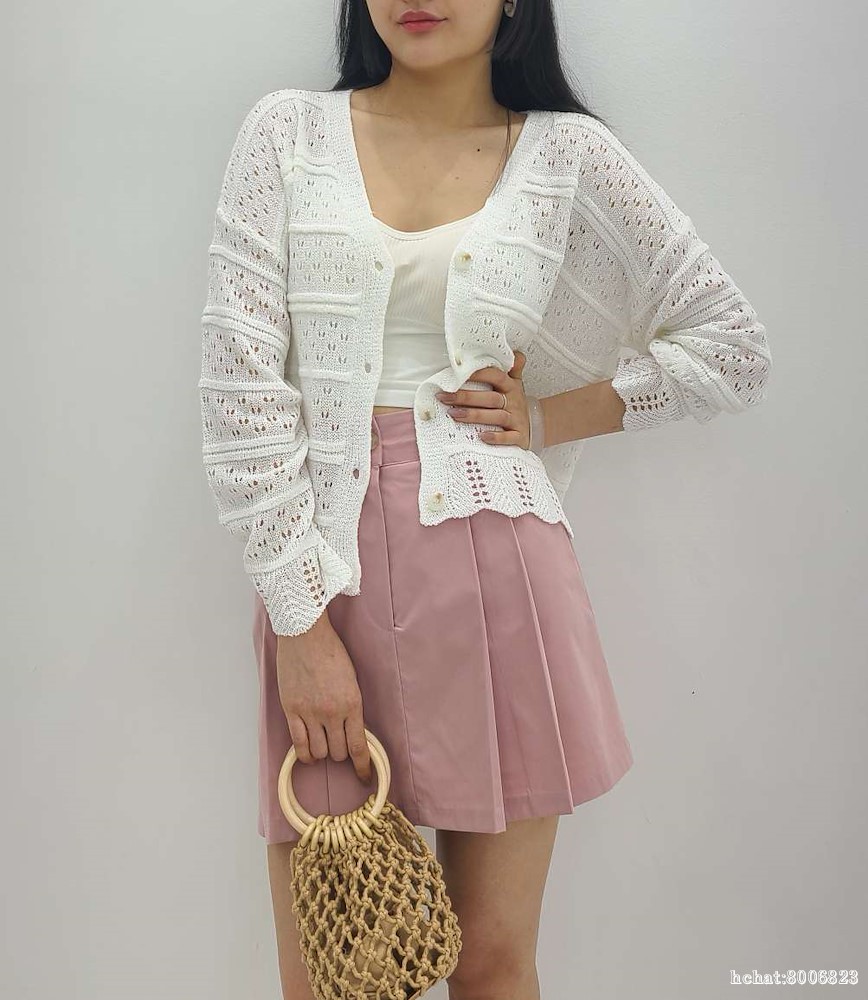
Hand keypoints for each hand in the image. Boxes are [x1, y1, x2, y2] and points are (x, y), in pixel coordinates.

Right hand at [275, 618, 373, 783]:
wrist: (306, 634)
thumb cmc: (331, 652)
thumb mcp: (352, 680)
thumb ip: (352, 707)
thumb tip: (353, 731)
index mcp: (352, 703)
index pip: (359, 747)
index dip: (363, 767)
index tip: (365, 778)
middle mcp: (332, 712)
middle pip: (338, 752)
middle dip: (341, 755)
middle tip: (339, 748)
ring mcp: (309, 712)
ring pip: (318, 752)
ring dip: (322, 753)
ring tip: (323, 745)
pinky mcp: (291, 709)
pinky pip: (298, 743)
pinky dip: (305, 754)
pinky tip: (308, 755)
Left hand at [435, 351, 533, 448]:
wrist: (537, 427)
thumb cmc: (516, 405)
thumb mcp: (516, 385)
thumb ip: (513, 368)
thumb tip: (514, 351)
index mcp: (510, 387)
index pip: (496, 376)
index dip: (479, 374)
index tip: (458, 374)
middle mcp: (513, 402)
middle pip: (491, 398)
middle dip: (467, 397)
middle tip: (445, 397)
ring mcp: (516, 420)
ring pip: (497, 416)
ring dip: (475, 415)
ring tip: (454, 415)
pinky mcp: (519, 437)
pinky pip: (508, 437)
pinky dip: (496, 437)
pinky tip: (482, 437)